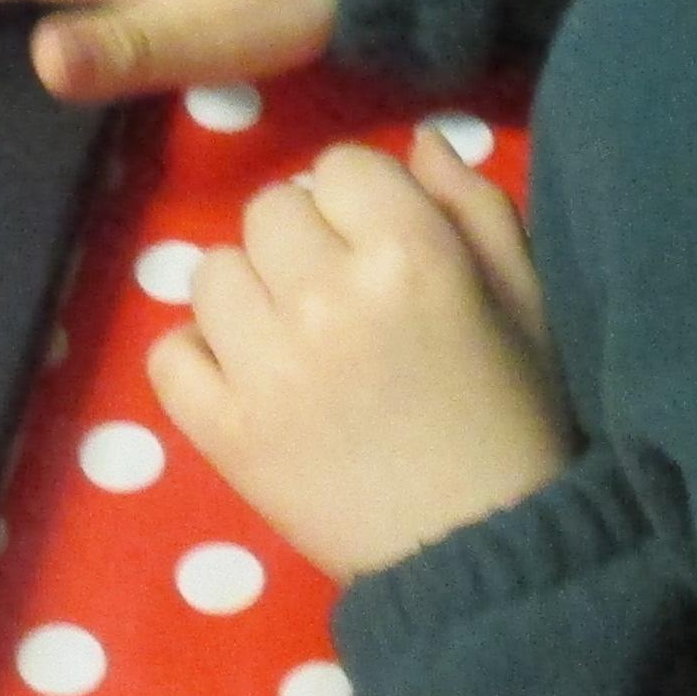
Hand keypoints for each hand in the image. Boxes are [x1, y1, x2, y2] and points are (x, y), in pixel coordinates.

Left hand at [154, 130, 567, 581]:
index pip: (340, 166)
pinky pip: (170, 354)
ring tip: (293, 340)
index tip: (381, 245)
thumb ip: (475, 206)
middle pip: (270, 209)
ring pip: (212, 272)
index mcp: (411, 254)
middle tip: (339, 297)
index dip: (362, 201)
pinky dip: (199, 361)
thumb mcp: (527, 298)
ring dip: (249, 294)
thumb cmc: (517, 417)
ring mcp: (266, 367)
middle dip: (304, 241)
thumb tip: (418, 142)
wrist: (484, 553)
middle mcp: (327, 297)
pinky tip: (247, 380)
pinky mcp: (223, 432)